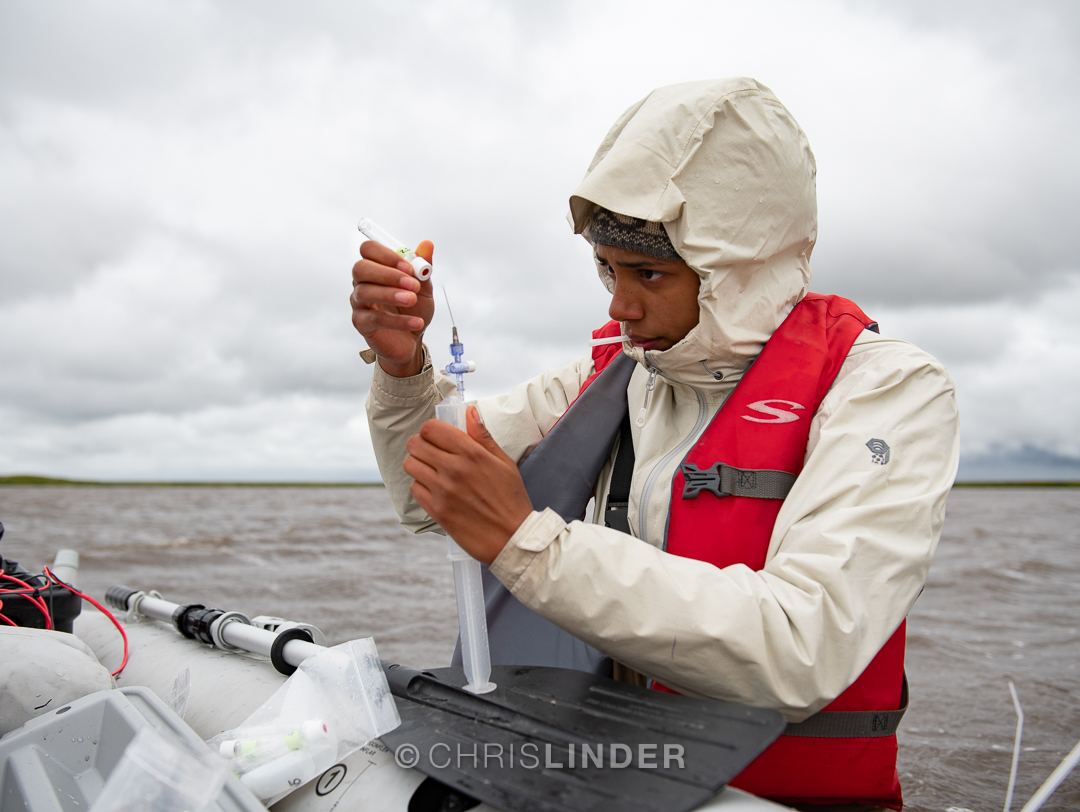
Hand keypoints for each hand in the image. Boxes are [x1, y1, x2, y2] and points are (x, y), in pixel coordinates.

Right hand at [351, 239, 434, 376]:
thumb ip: (423, 267)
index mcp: (375, 268)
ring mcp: (359, 303)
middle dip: (388, 274)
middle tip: (412, 285)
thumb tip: (427, 244)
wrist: (412, 339)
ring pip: (365, 292)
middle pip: (361, 268)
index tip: (409, 267)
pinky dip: (397, 320)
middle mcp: (362, 283)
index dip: (386, 255)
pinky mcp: (361, 324)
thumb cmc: (414, 309)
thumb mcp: (423, 288)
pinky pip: (374, 319)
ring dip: (391, 294)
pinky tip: (416, 322)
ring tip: (412, 300)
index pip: (368, 249)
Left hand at [404, 406, 533, 564]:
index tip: (437, 437)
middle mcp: (453, 469)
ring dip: (418, 465)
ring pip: (410, 465)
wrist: (512, 538)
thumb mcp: (504, 462)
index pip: (431, 429)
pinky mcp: (436, 510)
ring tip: (431, 471)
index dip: (430, 430)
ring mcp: (442, 491)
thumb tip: (469, 411)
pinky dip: (421, 487)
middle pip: (415, 444)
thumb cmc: (511, 499)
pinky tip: (435, 490)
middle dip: (420, 445)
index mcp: (471, 453)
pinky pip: (414, 489)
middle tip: (431, 453)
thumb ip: (483, 436)